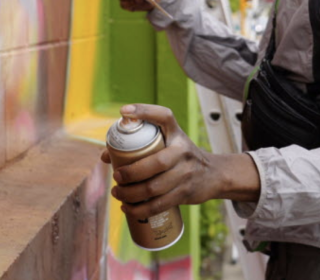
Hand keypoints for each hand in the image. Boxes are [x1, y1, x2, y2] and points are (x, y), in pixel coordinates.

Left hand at [100, 104, 258, 219]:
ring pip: (155, 187)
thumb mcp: (168, 144)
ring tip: (117, 193)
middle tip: (116, 177)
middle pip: (155, 162)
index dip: (144, 111)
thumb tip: (106, 155)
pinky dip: (141, 209)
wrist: (213, 174)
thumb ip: (140, 146)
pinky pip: (160, 204)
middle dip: (131, 172)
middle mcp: (182, 150)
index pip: (164, 116)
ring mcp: (186, 173)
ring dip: (131, 194)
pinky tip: (128, 208)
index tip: (124, 111)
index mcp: (176, 133)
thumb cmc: (180, 156)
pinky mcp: (186, 193)